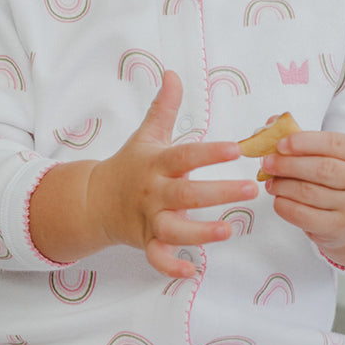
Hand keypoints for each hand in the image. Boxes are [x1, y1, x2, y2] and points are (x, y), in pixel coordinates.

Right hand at [89, 71, 257, 278]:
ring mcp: (149, 220)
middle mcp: (154, 193)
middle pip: (186, 194)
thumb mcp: (147, 135)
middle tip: (250, 188)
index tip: (235, 148)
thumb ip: (164, 106)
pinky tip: (192, 271)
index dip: (209, 153)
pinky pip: (157, 258)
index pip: (185, 156)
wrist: (94, 200)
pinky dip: (171, 266)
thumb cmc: (129, 165)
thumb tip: (173, 73)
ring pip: (174, 230)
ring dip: (201, 233)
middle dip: (218, 193)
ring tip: (229, 230)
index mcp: (157, 164)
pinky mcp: (146, 242)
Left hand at [260, 130, 344, 267]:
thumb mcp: (329, 154)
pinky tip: (278, 199)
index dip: (303, 142)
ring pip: (310, 193)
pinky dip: (285, 206)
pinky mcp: (340, 229)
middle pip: (322, 169)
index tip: (280, 144)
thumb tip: (271, 123)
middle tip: (268, 163)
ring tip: (270, 182)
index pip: (333, 143)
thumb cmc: (336, 178)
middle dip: (289, 165)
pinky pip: (304, 216)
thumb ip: (302, 139)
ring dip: (283, 186)